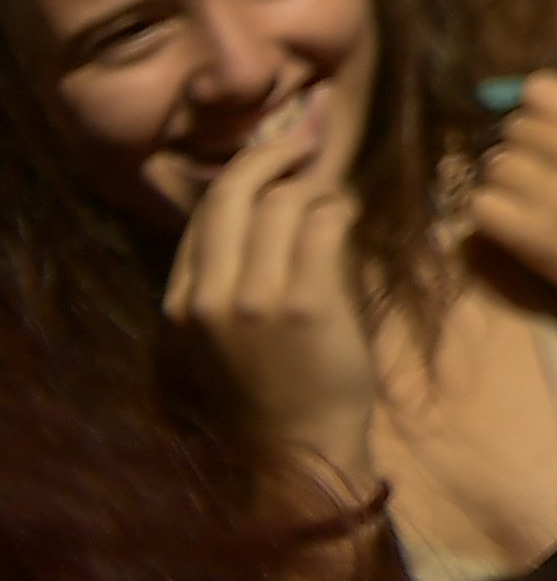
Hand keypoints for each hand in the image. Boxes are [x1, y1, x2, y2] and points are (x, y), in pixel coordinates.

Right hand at [164, 88, 380, 494]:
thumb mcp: (222, 329)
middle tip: (308, 133)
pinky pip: (326, 222)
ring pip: (285, 202)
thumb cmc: (271, 385)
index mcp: (182, 302)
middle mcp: (209, 296)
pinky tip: (350, 219)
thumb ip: (231, 270)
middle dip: (273, 151)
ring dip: (319, 189)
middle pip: (234, 192)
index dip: (242, 170)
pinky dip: (342, 210)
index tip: (273, 142)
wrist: (297, 447)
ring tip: (335, 199)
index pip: (204, 213)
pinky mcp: (305, 302)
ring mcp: (255, 299)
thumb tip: (270, 196)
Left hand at [467, 65, 556, 316]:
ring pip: (493, 167)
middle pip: (511, 130)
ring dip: (503, 182)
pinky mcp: (530, 234)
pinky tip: (511, 220)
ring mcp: (550, 194)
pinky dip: (490, 212)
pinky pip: (482, 205)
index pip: (539, 88)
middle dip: (520, 148)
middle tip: (539, 171)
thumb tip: (538, 101)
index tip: (546, 128)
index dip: (536, 108)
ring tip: (526, 198)